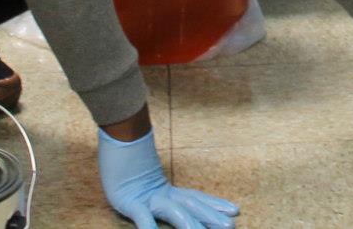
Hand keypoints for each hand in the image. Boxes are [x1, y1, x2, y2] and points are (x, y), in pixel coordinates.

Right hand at [98, 128, 238, 228]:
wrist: (117, 133)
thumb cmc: (127, 157)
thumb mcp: (148, 177)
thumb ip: (159, 187)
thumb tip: (170, 193)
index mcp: (167, 189)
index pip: (196, 198)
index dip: (214, 204)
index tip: (235, 209)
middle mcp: (161, 193)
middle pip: (191, 205)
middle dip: (210, 216)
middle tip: (231, 224)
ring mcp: (146, 197)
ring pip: (173, 211)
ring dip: (188, 223)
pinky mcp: (128, 200)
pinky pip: (141, 215)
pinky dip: (148, 226)